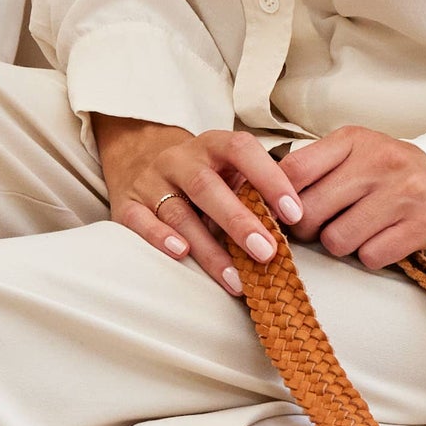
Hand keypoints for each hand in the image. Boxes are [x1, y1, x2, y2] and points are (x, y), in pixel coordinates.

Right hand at [91, 115, 303, 294]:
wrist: (138, 160)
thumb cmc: (202, 178)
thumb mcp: (227, 174)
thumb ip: (255, 194)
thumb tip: (297, 228)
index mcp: (212, 146)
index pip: (242, 150)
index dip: (269, 178)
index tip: (294, 213)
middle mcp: (179, 160)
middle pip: (207, 187)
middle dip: (239, 222)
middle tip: (266, 253)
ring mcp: (152, 183)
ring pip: (180, 214)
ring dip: (210, 250)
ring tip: (236, 279)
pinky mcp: (128, 206)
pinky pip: (141, 222)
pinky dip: (159, 238)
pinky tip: (181, 254)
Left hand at [280, 126, 425, 267]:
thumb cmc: (390, 174)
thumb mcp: (355, 154)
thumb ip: (316, 169)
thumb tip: (268, 199)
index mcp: (354, 141)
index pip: (294, 171)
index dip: (279, 200)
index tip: (283, 212)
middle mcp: (379, 163)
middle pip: (311, 212)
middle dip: (308, 230)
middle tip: (319, 229)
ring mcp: (403, 194)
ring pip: (339, 241)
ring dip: (343, 245)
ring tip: (358, 232)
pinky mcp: (423, 225)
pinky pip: (371, 257)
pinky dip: (371, 256)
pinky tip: (382, 241)